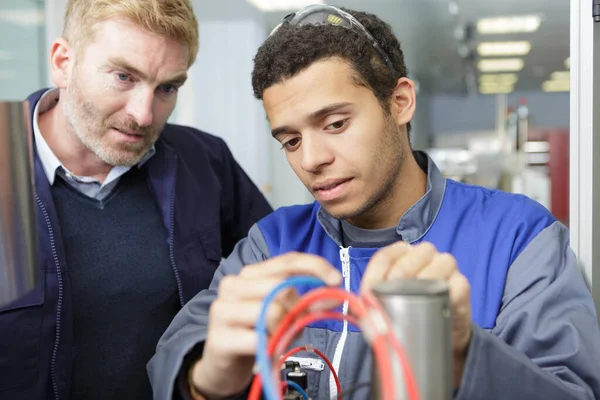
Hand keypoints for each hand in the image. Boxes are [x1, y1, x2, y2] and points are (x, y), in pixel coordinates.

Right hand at [190, 252, 341, 398]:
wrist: (222, 366)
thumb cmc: (254, 334)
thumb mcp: (282, 314)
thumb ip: (305, 302)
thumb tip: (333, 295)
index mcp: (249, 274)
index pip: (286, 260)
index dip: (314, 266)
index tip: (336, 279)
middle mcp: (232, 285)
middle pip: (281, 286)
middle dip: (298, 308)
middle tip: (295, 325)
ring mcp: (223, 310)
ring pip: (272, 311)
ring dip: (283, 329)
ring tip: (276, 339)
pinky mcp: (220, 338)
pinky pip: (259, 339)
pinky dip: (271, 348)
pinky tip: (266, 351)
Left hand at [361, 241, 471, 386]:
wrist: (434, 330)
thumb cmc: (405, 310)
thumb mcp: (384, 303)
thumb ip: (371, 300)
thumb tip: (362, 306)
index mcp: (401, 254)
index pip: (386, 255)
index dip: (376, 272)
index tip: (367, 292)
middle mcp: (425, 254)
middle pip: (415, 254)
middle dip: (402, 272)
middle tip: (392, 293)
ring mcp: (446, 268)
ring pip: (442, 262)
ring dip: (427, 279)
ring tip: (415, 297)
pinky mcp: (462, 286)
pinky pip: (458, 283)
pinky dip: (448, 293)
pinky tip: (438, 304)